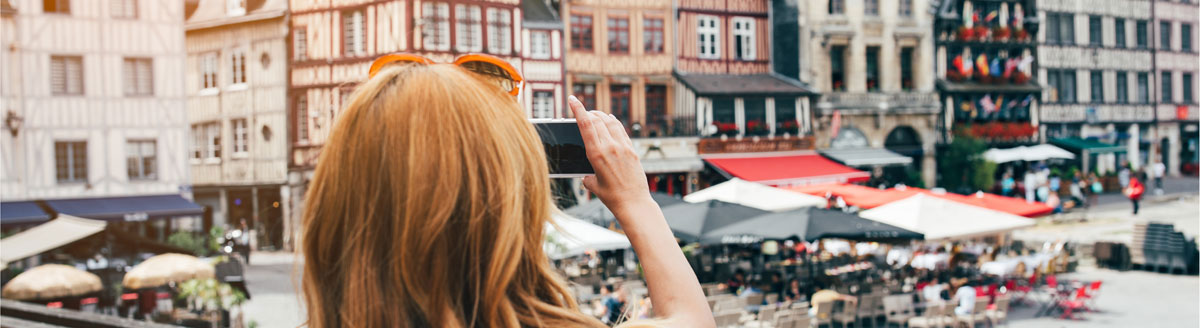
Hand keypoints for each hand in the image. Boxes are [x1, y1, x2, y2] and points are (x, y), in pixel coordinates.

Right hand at [568, 95, 650, 211]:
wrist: (633, 203)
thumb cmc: (612, 197)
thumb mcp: (593, 185)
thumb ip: (587, 176)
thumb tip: (586, 174)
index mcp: (596, 154)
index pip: (585, 125)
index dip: (578, 109)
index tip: (572, 99)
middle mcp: (610, 147)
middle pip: (597, 120)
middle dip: (588, 112)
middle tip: (582, 111)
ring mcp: (623, 147)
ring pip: (610, 122)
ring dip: (601, 115)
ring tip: (595, 114)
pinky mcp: (632, 150)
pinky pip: (621, 130)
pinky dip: (614, 122)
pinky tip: (610, 121)